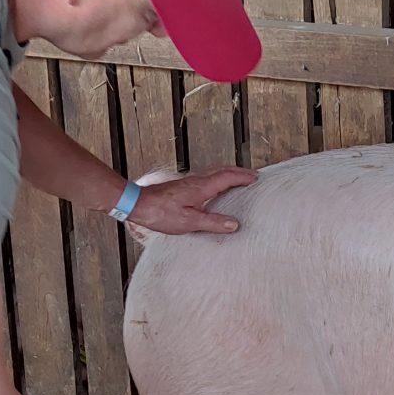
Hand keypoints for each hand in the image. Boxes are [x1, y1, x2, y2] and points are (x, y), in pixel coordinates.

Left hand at [125, 166, 256, 234]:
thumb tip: (234, 224)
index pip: (228, 177)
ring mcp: (188, 182)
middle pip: (222, 170)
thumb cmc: (160, 213)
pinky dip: (216, 177)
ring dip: (228, 173)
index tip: (256, 178)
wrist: (137, 204)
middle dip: (239, 171)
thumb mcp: (189, 222)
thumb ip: (213, 222)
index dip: (243, 177)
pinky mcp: (182, 186)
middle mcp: (196, 180)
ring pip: (214, 172)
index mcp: (202, 187)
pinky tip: (213, 187)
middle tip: (252, 175)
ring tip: (237, 178)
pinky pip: (205, 177)